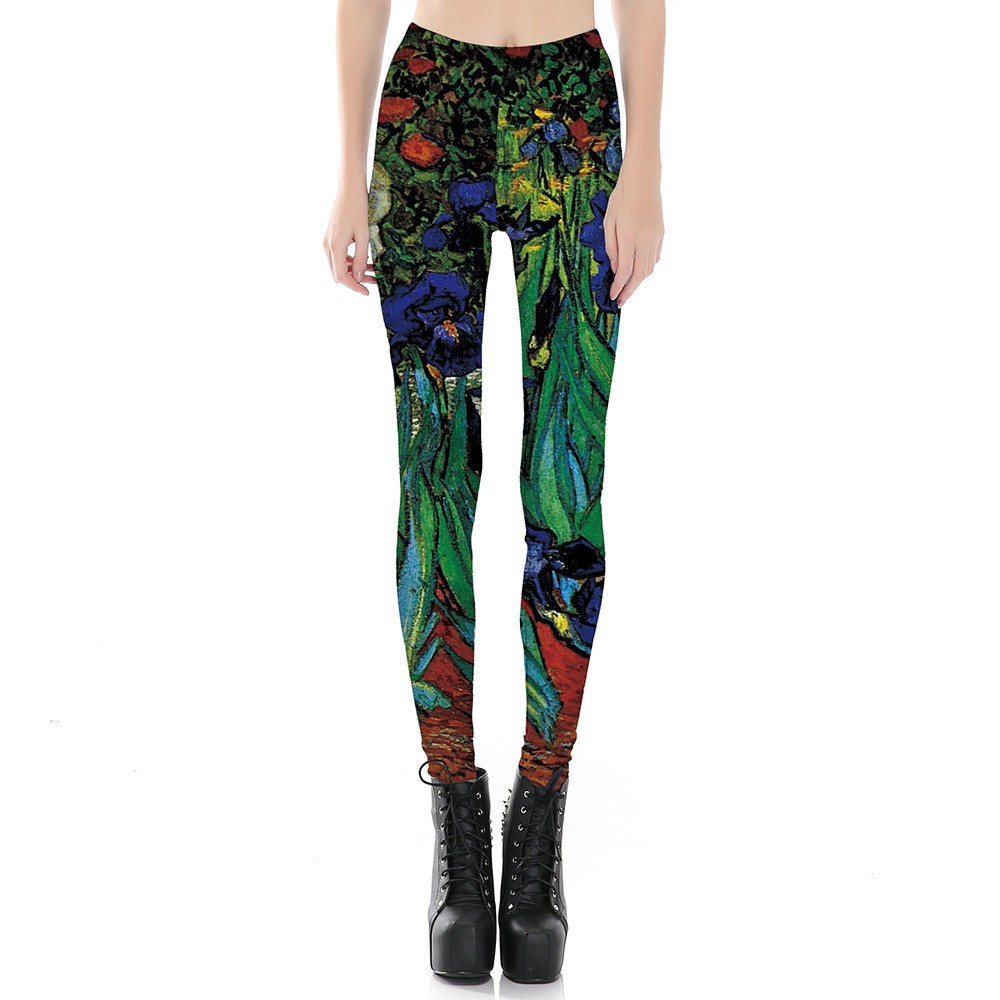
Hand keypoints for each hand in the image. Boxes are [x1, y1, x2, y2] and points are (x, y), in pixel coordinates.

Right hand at [322, 182, 376, 294]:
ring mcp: (327, 241)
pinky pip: (338, 256)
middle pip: (338, 273)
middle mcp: (327, 245)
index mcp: (335, 245)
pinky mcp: (330, 237)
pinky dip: (350, 262)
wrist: (350, 188)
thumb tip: (358, 278)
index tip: (367, 292)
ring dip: (353, 271)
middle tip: (373, 280)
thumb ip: (360, 258)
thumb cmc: (359, 208)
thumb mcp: (365, 235)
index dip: (354, 286)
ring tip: (372, 270)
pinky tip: (363, 260)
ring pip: (338, 266)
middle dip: (355, 280)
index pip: (341, 276)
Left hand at [605, 160, 663, 306]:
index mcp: (629, 236)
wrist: (643, 179)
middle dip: (630, 291)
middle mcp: (645, 240)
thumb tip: (616, 268)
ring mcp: (655, 237)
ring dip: (639, 281)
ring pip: (649, 267)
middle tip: (621, 301)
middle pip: (640, 274)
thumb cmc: (622, 197)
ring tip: (628, 289)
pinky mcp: (661, 234)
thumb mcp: (609, 221)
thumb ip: (612, 247)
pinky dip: (647, 268)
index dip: (619, 287)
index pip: (625, 271)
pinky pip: (655, 257)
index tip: (613, 296)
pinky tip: (639, 271)